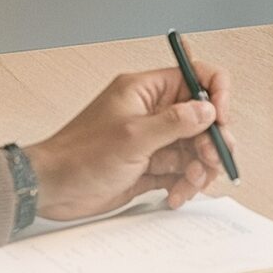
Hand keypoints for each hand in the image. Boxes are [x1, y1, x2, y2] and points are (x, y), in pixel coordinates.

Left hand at [24, 65, 233, 221]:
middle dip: (210, 141)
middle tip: (211, 160)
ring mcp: (151, 140)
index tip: (220, 119)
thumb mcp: (133, 137)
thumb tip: (207, 110)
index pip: (195, 77)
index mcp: (146, 90)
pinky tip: (176, 195)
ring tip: (190, 183)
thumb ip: (175, 122)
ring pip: (193, 148)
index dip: (215, 95)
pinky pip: (178, 171)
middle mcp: (152, 112)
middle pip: (201, 118)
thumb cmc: (79, 156)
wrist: (52, 189)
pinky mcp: (147, 166)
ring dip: (198, 168)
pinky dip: (183, 184)